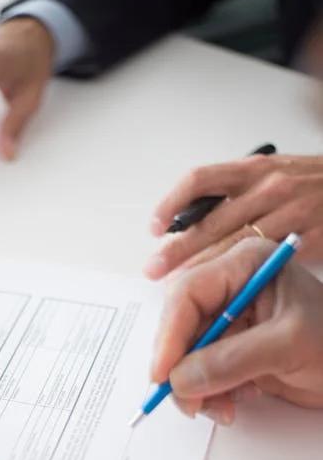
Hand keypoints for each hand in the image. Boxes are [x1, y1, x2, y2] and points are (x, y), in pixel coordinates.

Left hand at [145, 154, 322, 278]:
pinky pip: (265, 261)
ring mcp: (290, 213)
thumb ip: (237, 195)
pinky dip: (240, 277)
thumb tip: (192, 223)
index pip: (200, 180)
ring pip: (233, 245)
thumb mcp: (275, 176)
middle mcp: (268, 187)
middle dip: (176, 249)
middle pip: (210, 220)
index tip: (154, 227)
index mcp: (255, 169)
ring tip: (179, 287)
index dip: (171, 203)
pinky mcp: (309, 238)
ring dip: (202, 268)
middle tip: (154, 269)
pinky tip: (226, 290)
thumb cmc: (316, 186)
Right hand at [151, 237, 322, 424]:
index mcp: (243, 266)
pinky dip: (210, 393)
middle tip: (190, 402)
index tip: (163, 374)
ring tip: (223, 408)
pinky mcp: (229, 349)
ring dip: (196, 388)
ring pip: (186, 355)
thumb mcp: (287, 345)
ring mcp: (228, 320)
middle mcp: (230, 288)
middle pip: (180, 326)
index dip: (169, 335)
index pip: (188, 294)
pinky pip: (200, 372)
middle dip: (182, 368)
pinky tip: (237, 400)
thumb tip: (180, 379)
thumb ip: (231, 360)